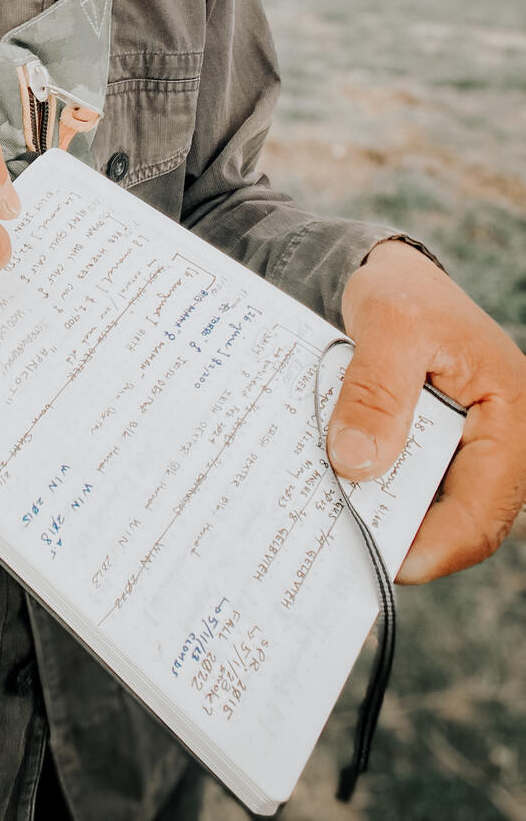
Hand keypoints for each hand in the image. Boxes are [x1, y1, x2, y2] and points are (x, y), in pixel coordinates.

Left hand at [330, 238, 525, 582]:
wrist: (389, 273)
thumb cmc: (402, 291)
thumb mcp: (389, 325)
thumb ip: (375, 392)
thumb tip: (356, 464)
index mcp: (512, 418)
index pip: (482, 512)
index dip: (433, 547)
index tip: (379, 562)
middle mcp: (500, 443)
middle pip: (458, 520)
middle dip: (401, 536)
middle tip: (338, 547)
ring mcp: (468, 449)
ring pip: (431, 506)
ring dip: (384, 515)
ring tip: (328, 522)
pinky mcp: (435, 446)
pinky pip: (409, 483)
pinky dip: (374, 490)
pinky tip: (331, 490)